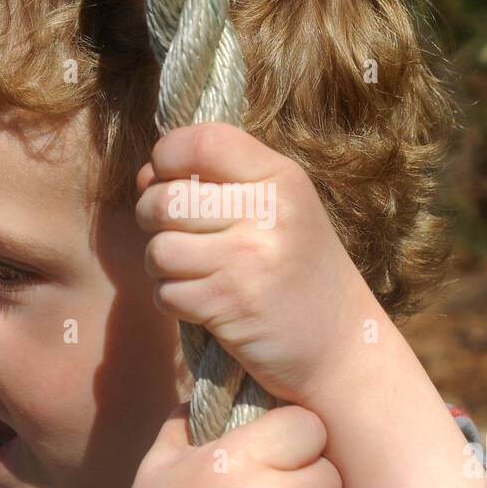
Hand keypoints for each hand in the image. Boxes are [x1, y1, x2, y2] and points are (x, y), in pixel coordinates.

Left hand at [135, 122, 374, 407]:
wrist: (342, 346)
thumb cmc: (299, 270)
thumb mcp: (281, 207)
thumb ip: (220, 181)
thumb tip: (144, 176)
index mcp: (281, 177)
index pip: (202, 141)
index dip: (168, 156)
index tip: (173, 179)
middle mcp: (268, 212)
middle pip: (166, 198)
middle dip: (152, 217)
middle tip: (176, 233)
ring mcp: (249, 260)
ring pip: (158, 249)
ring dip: (161, 265)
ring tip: (190, 269)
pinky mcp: (231, 306)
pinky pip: (165, 293)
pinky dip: (173, 301)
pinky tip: (202, 301)